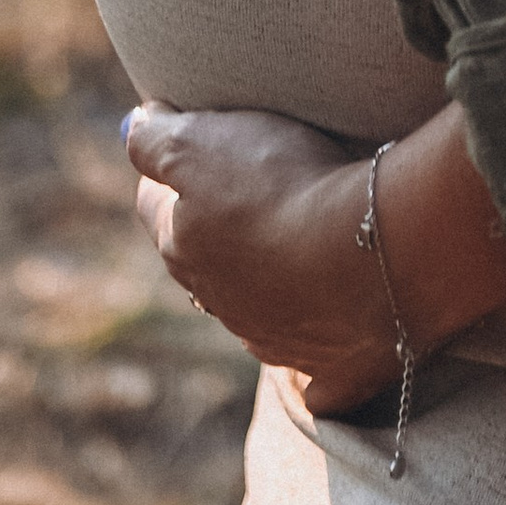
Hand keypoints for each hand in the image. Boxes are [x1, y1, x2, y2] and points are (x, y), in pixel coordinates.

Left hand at [124, 99, 505, 412]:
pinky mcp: (332, 367)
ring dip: (269, 283)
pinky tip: (328, 359)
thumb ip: (155, 140)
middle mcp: (220, 302)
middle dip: (218, 231)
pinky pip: (317, 376)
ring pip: (257, 310)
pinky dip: (317, 365)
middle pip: (205, 261)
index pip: (155, 206)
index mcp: (183, 247)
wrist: (371, 250)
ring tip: (302, 245)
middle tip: (253, 192)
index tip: (190, 147)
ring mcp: (275, 339)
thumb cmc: (284, 187)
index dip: (169, 173)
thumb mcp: (200, 143)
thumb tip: (134, 128)